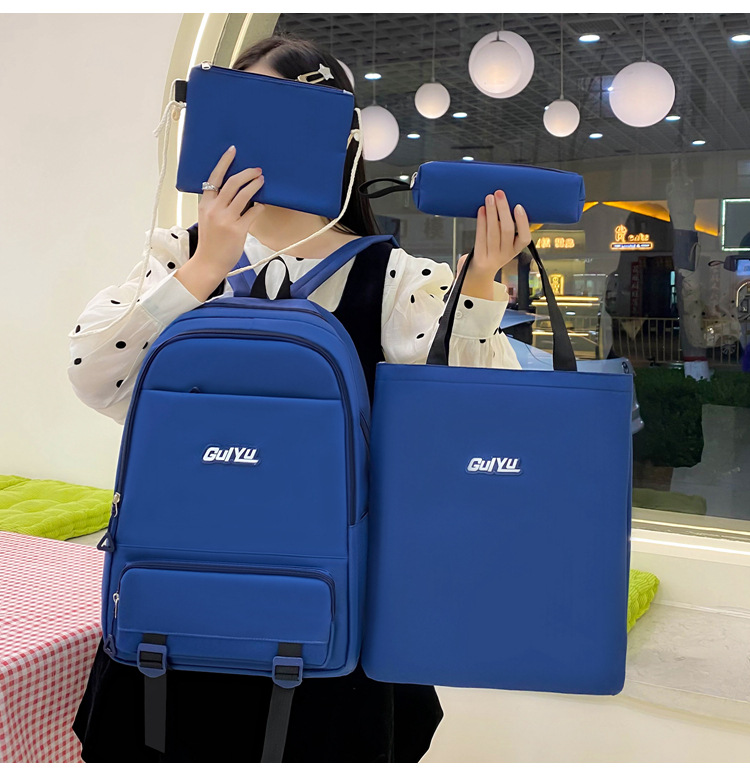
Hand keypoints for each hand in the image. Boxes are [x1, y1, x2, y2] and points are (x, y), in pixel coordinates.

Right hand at [192, 145, 265, 280]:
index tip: (233, 151)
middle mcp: (214, 209)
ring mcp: (226, 219)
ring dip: (255, 185)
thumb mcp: (207, 218)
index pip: (214, 177)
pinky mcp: (237, 229)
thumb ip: (217, 204)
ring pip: (243, 195)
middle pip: (232, 183)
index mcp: (205, 204)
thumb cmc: (210, 241)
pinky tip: (262, 204)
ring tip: (262, 181)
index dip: (224, 162)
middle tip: (257, 170)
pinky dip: (259, 206)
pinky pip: (252, 212)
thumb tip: (235, 191)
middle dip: (246, 173)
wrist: (209, 262)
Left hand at [458, 190, 530, 299]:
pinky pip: (480, 237)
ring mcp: (492, 256)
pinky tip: (481, 210)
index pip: (525, 238)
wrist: (481, 271)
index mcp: (517, 249)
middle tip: (499, 194)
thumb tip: (505, 202)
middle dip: (503, 210)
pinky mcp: (480, 256)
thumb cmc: (495, 250)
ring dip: (491, 213)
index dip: (522, 222)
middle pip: (506, 231)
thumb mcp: (507, 243)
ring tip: (489, 198)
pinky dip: (481, 222)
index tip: (518, 206)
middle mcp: (506, 253)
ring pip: (493, 233)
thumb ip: (510, 228)